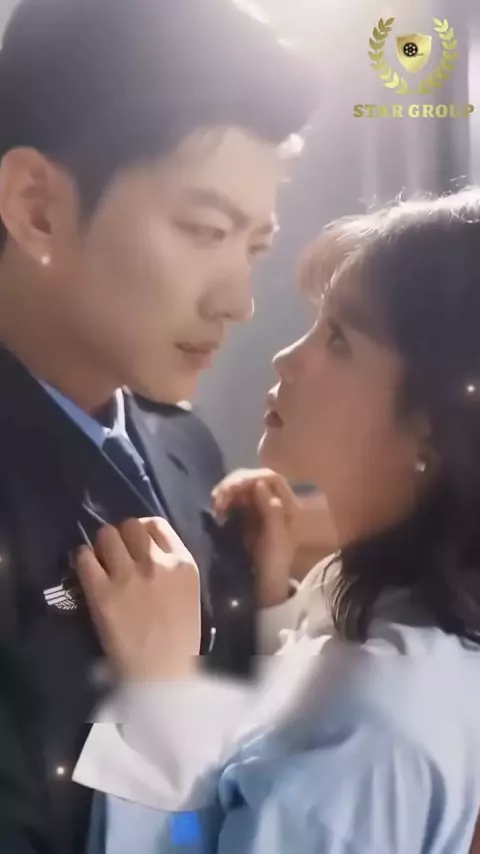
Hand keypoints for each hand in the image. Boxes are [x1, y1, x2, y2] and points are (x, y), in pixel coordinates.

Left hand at [76, 518, 200, 680]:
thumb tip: (147, 551)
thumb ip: (172, 568)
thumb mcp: (189, 593)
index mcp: (183, 563)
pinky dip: (83, 559)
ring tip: (99, 560)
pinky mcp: (101, 592)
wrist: (161, 675)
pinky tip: (86, 570)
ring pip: (106, 535)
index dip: (142, 530)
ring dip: (101, 545)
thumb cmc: (180, 639)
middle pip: (130, 525)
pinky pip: (84, 557)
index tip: (136, 543)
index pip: (156, 524)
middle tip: (116, 553)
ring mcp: (127, 576)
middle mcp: (155, 562)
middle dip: (121, 536)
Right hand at [212, 469, 297, 607]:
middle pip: (253, 479)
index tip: (235, 488)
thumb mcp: (276, 537)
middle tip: (218, 497)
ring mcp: (259, 506)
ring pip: (241, 486)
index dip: (252, 477)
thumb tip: (259, 483)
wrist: (266, 581)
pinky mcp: (246, 513)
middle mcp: (275, 500)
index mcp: (288, 504)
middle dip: (234, 484)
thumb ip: (271, 510)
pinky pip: (233, 498)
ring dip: (226, 491)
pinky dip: (224, 500)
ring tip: (216, 504)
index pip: (271, 478)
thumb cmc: (275, 561)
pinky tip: (217, 510)